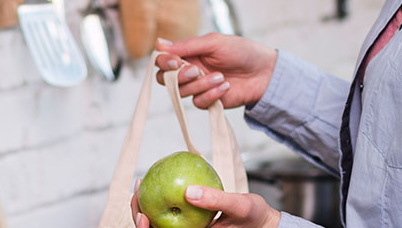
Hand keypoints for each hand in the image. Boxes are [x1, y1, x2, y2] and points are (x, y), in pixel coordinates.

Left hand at [131, 179, 281, 227]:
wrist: (265, 223)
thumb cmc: (255, 217)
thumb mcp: (239, 206)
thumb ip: (215, 199)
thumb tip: (188, 191)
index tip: (141, 212)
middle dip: (139, 211)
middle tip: (137, 186)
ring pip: (160, 220)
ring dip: (147, 203)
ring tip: (142, 181)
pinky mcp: (192, 221)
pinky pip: (171, 210)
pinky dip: (162, 196)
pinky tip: (160, 178)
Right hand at [154, 33, 277, 109]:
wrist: (264, 72)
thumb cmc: (242, 52)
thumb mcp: (214, 43)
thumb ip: (187, 45)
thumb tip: (159, 43)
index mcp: (189, 53)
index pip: (163, 59)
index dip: (163, 62)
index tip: (174, 61)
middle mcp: (190, 70)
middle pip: (165, 79)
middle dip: (178, 76)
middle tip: (196, 70)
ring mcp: (198, 87)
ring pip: (182, 92)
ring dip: (201, 84)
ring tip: (220, 76)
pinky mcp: (208, 101)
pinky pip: (198, 102)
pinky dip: (211, 94)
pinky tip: (225, 86)